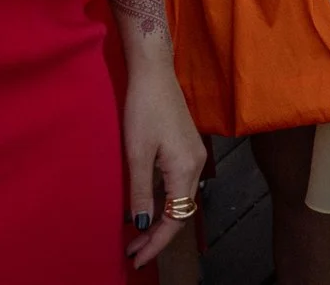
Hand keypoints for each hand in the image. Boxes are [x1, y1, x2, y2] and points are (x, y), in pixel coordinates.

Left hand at [119, 61, 205, 268]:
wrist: (154, 71)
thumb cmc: (144, 108)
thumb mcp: (136, 153)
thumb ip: (140, 192)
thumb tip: (140, 225)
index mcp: (186, 169)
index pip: (175, 219)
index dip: (157, 242)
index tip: (137, 259)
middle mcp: (196, 165)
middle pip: (181, 212)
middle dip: (157, 235)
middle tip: (132, 252)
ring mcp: (194, 155)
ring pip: (179, 199)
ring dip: (159, 219)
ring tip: (136, 235)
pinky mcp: (187, 147)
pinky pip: (178, 185)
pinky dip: (163, 201)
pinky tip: (146, 206)